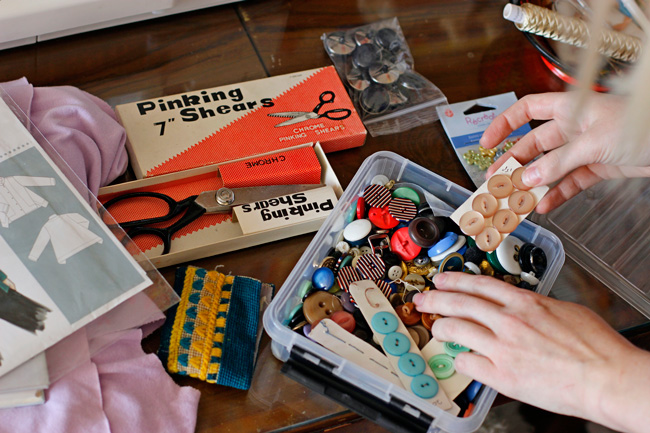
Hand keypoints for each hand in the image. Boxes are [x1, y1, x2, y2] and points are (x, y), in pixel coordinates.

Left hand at [413, 272, 649, 432]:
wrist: (606, 378)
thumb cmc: (595, 347)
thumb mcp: (564, 310)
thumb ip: (535, 306)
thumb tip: (520, 306)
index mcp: (525, 302)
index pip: (479, 284)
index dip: (455, 280)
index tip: (441, 280)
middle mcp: (508, 321)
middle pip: (459, 303)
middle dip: (435, 299)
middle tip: (423, 299)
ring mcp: (501, 348)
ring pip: (455, 330)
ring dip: (441, 327)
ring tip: (436, 328)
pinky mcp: (501, 375)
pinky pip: (466, 362)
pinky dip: (460, 359)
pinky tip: (460, 359)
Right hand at [481, 92, 649, 213]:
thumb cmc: (643, 126)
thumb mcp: (593, 142)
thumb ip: (558, 161)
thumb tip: (529, 178)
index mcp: (570, 109)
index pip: (528, 110)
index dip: (504, 124)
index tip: (487, 143)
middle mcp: (574, 127)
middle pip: (534, 144)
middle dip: (514, 163)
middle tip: (496, 181)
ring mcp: (585, 148)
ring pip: (549, 167)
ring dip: (533, 183)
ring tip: (515, 198)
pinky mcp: (597, 167)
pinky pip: (569, 182)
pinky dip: (557, 194)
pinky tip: (544, 205)